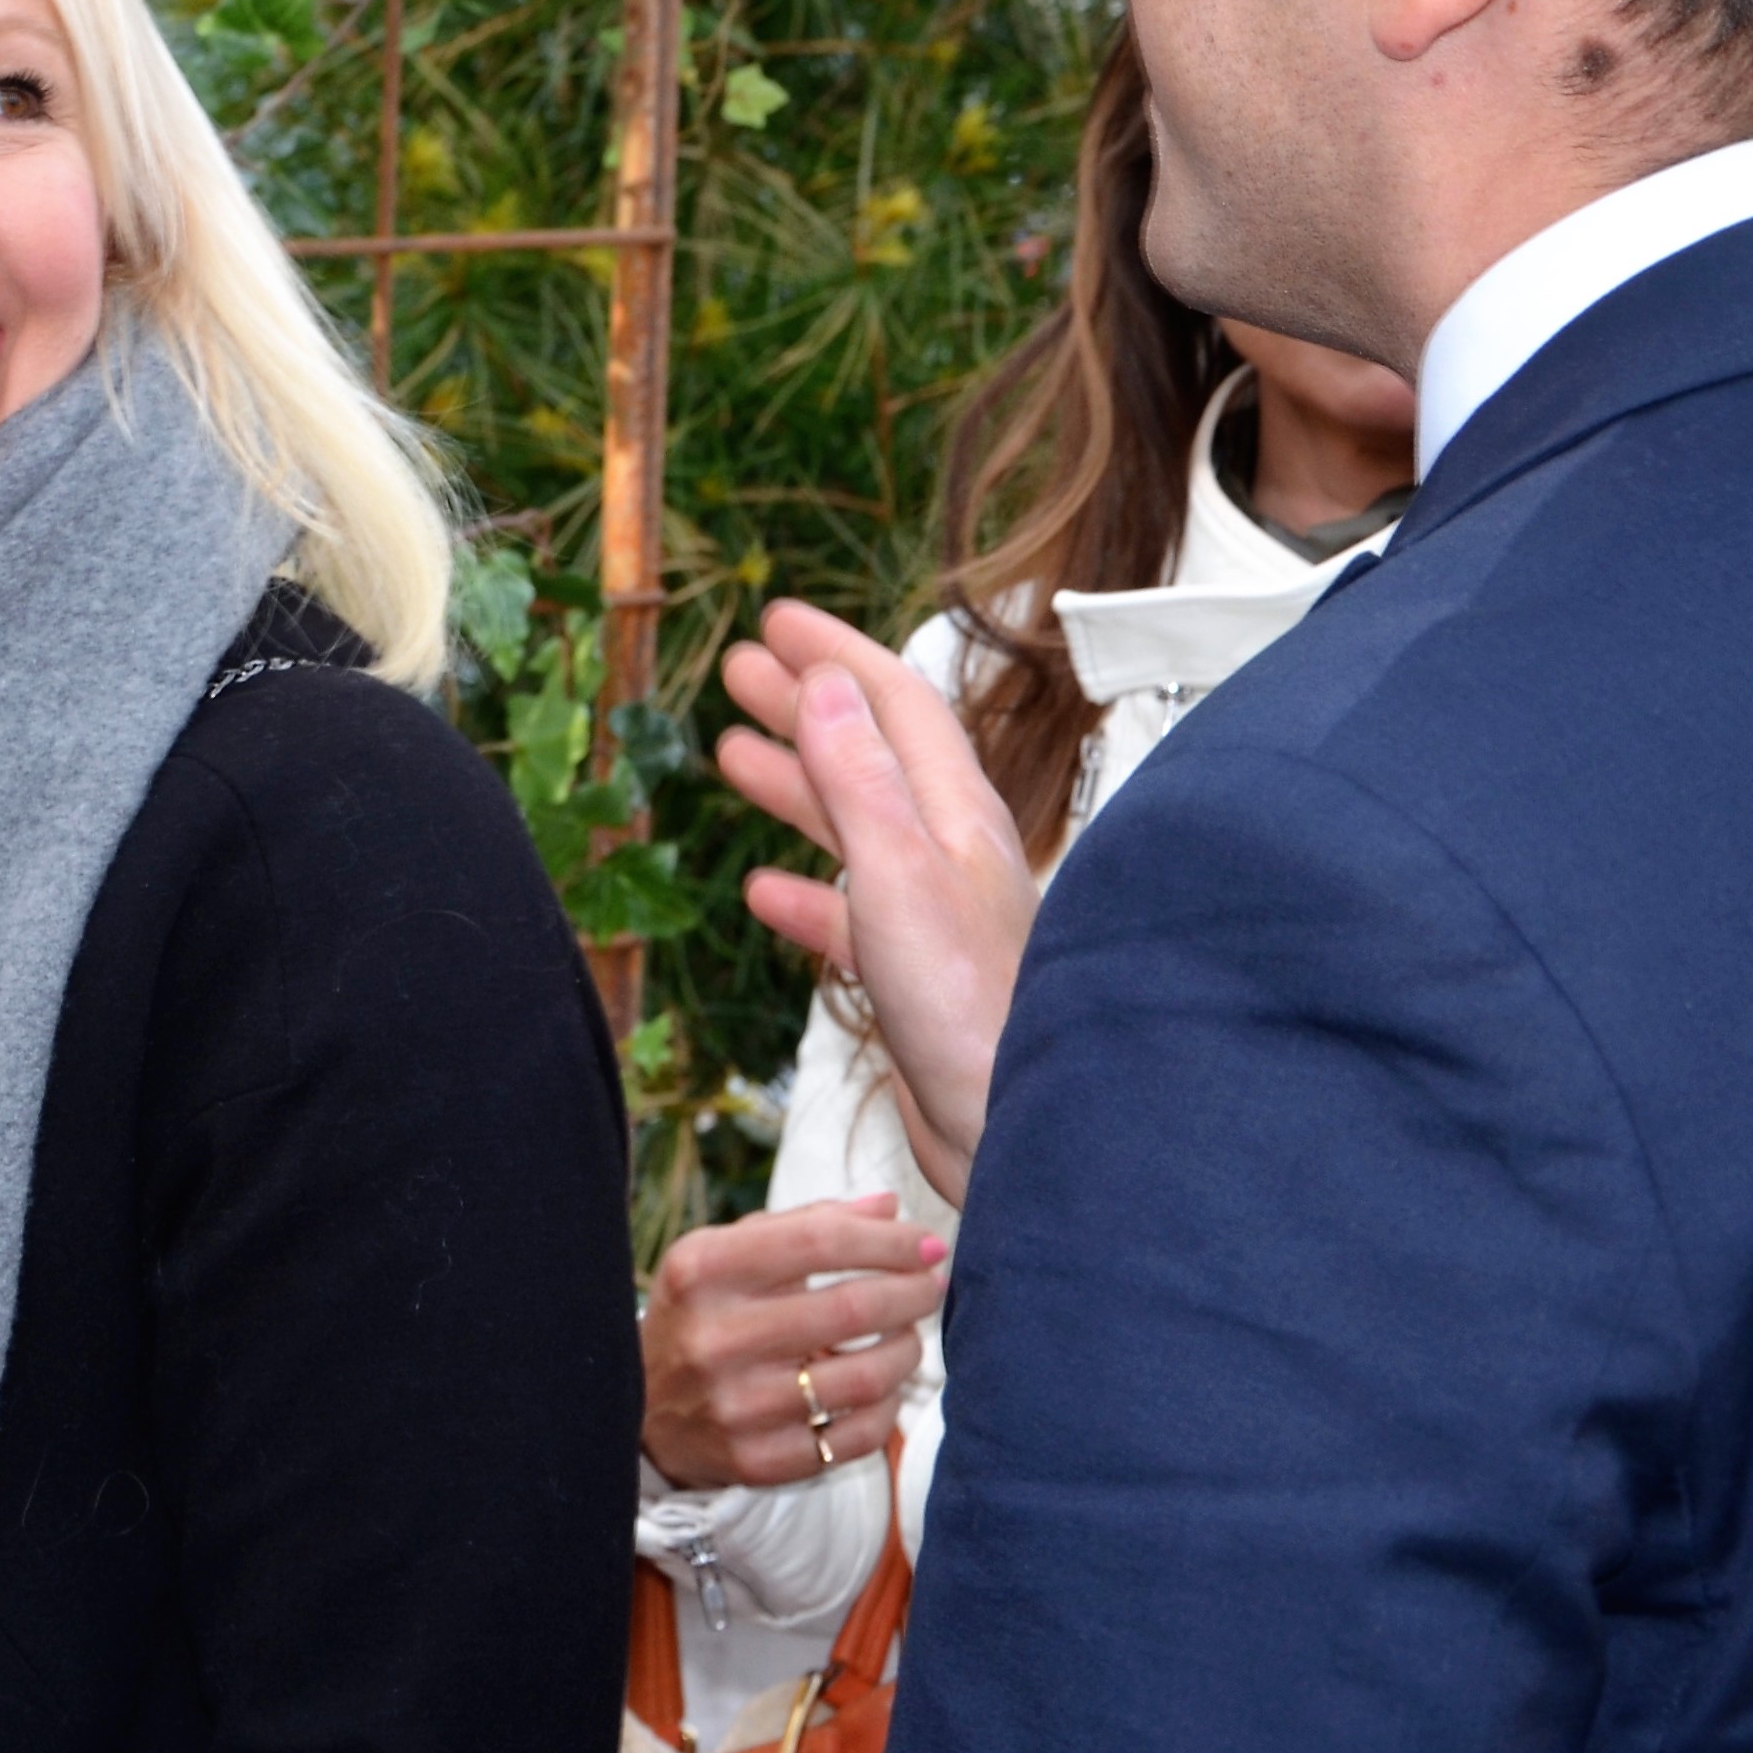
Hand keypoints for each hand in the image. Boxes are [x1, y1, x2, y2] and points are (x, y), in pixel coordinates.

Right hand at [639, 1193, 950, 1488]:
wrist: (638, 1406)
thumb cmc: (700, 1313)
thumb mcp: (726, 1255)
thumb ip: (805, 1225)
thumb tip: (889, 1207)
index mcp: (701, 1270)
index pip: (817, 1242)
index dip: (888, 1241)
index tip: (927, 1244)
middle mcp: (714, 1336)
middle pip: (850, 1309)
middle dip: (912, 1292)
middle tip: (932, 1285)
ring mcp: (735, 1405)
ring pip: (865, 1378)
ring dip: (907, 1350)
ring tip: (908, 1335)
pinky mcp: (758, 1461)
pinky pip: (856, 1437)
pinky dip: (886, 1409)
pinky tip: (881, 1389)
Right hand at [711, 599, 1038, 1201]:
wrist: (1022, 1133)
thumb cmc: (974, 1014)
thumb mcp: (901, 875)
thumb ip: (859, 777)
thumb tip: (824, 682)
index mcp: (956, 818)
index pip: (895, 702)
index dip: (836, 653)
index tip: (776, 619)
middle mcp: (951, 856)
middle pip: (871, 754)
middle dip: (807, 705)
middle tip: (740, 669)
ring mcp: (934, 917)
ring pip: (855, 829)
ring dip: (796, 786)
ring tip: (731, 756)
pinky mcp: (916, 980)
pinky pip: (849, 915)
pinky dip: (803, 891)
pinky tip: (763, 893)